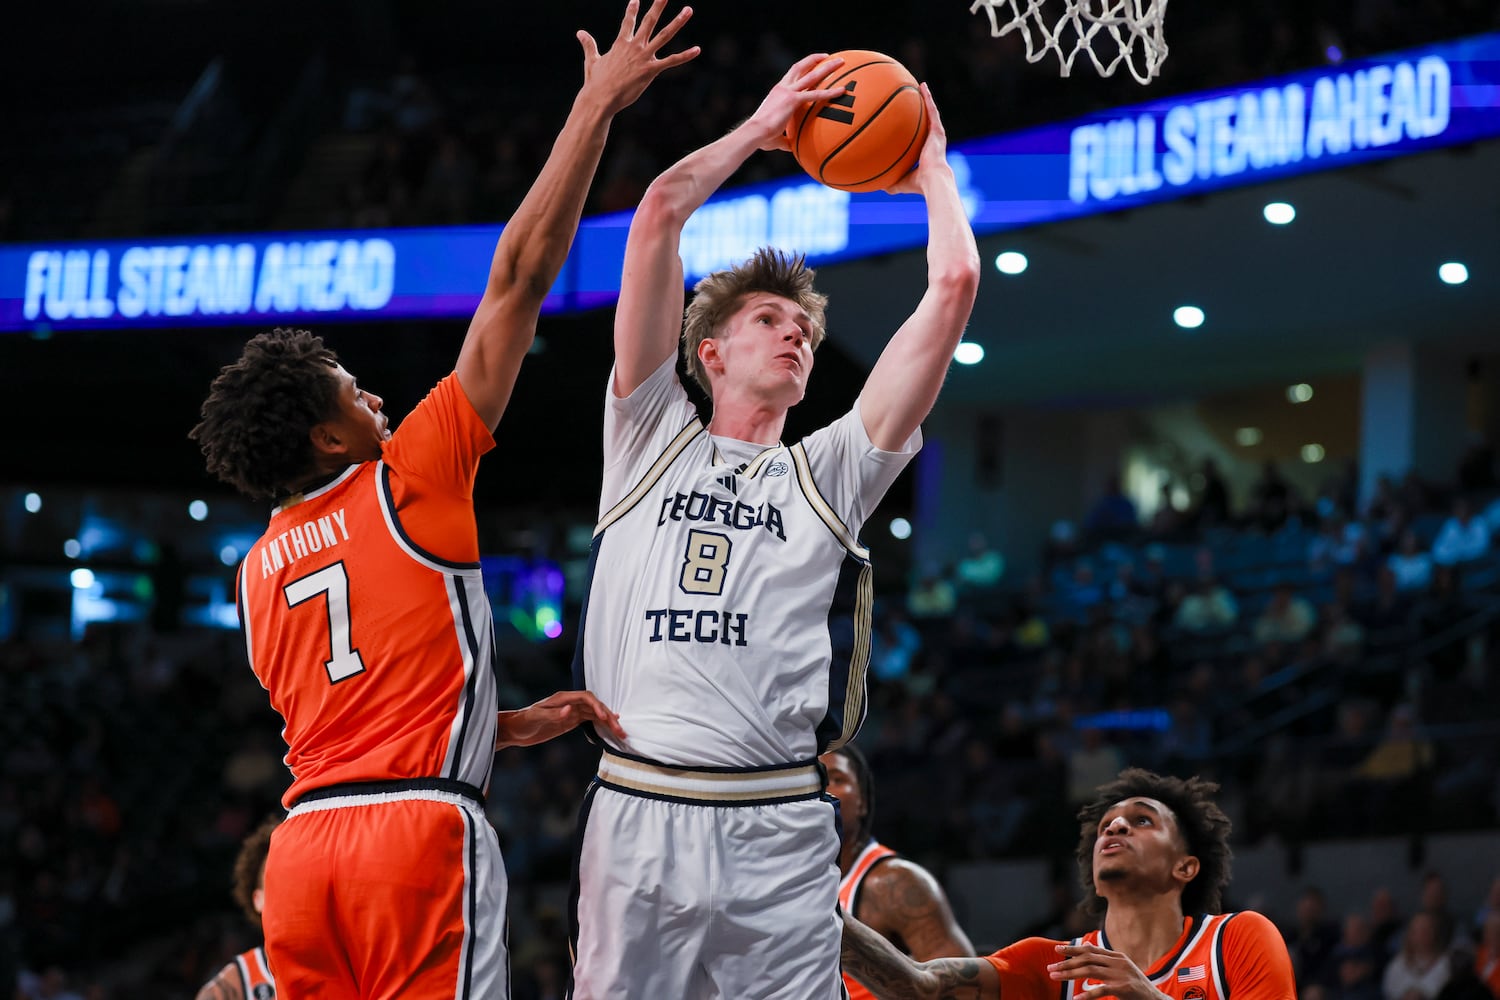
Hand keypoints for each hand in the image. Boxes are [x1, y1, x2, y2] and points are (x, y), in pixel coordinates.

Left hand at [495, 690, 627, 748]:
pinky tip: (610, 727)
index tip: (605, 717)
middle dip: (607, 716)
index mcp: (562, 698)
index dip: (597, 706)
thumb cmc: (523, 721)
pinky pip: (590, 720)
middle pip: (594, 706)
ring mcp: (571, 712)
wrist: (516, 730)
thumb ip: (553, 714)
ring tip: (620, 732)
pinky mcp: (571, 721)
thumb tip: (571, 710)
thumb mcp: (536, 718)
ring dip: (607, 722)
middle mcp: (570, 703)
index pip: (586, 697)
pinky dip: (601, 724)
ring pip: (594, 714)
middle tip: (618, 729)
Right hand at [577, 0, 699, 114]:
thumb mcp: (592, 61)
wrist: (600, 98)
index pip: (628, 22)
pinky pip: (671, 61)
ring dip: (678, 22)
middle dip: (658, 5)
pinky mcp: (650, 70)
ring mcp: (643, 57)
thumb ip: (589, 45)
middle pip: (649, 20)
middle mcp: (634, 46)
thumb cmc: (595, 82)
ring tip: (688, 10)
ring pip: (664, 35)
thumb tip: (580, 32)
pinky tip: (697, 50)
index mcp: (621, 43)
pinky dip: (685, 56)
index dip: (632, 10)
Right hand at [748, 53, 850, 151]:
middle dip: (816, 59)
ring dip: (827, 67)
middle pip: (801, 66)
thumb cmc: (761, 137)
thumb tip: (791, 147)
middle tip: (830, 57)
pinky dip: (830, 92)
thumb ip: (784, 139)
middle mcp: (783, 87)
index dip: (804, 67)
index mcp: (778, 91)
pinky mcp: (793, 100)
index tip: (815, 63)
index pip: (792, 74)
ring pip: (811, 75)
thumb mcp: (774, 136)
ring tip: (842, 62)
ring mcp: (788, 92)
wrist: (754, 132)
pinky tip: (842, 91)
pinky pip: (816, 95)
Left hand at [884, 84, 950, 194]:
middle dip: (919, 110)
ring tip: (919, 86)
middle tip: (912, 99)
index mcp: (925, 151)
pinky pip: (932, 110)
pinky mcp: (938, 130)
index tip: (906, 121)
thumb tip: (875, 186)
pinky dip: (928, 98)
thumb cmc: (917, 184)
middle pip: (925, 121)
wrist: (932, 180)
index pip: (918, 137)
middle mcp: (931, 141)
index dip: (913, 129)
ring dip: (926, 99)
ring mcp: (936, 134)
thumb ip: (889, 183)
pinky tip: (922, 87)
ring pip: (930, 112)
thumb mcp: (899, 182)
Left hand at [1048, 943, 1165, 999]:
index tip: (1057, 950)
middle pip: (1087, 958)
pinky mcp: (1123, 989)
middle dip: (1066, 962)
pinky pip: (1101, 990)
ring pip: (1089, 970)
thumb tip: (1085, 963)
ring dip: (1070, 974)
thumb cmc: (1137, 988)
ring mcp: (1121, 975)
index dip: (1073, 949)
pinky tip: (1076, 999)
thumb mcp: (1122, 971)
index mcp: (1117, 956)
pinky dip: (1087, 995)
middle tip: (1050, 967)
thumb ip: (1107, 965)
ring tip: (1055, 977)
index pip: (1091, 949)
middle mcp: (1118, 962)